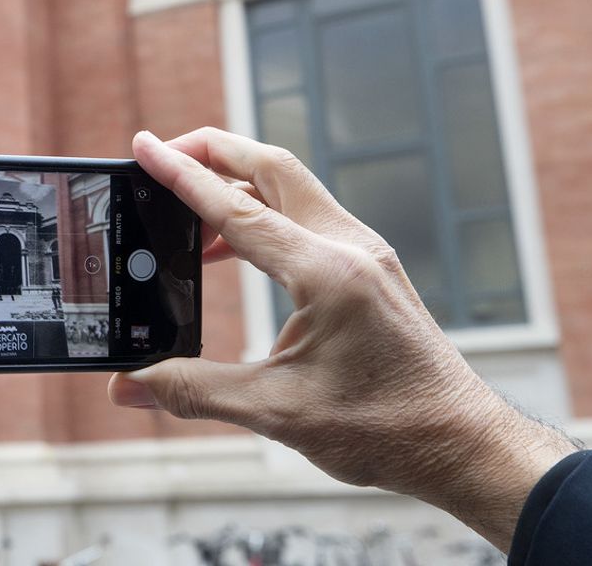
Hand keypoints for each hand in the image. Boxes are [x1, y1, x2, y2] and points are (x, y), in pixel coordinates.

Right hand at [110, 128, 577, 549]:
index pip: (237, 207)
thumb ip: (194, 391)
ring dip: (238, 181)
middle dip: (212, 150)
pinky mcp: (371, 268)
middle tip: (162, 153)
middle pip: (272, 166)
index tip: (143, 147)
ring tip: (187, 208)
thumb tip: (129, 385)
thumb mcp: (277, 413)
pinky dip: (263, 211)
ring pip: (292, 186)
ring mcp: (365, 253)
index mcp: (326, 273)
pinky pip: (308, 215)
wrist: (463, 444)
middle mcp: (349, 248)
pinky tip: (234, 247)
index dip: (181, 176)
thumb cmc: (386, 429)